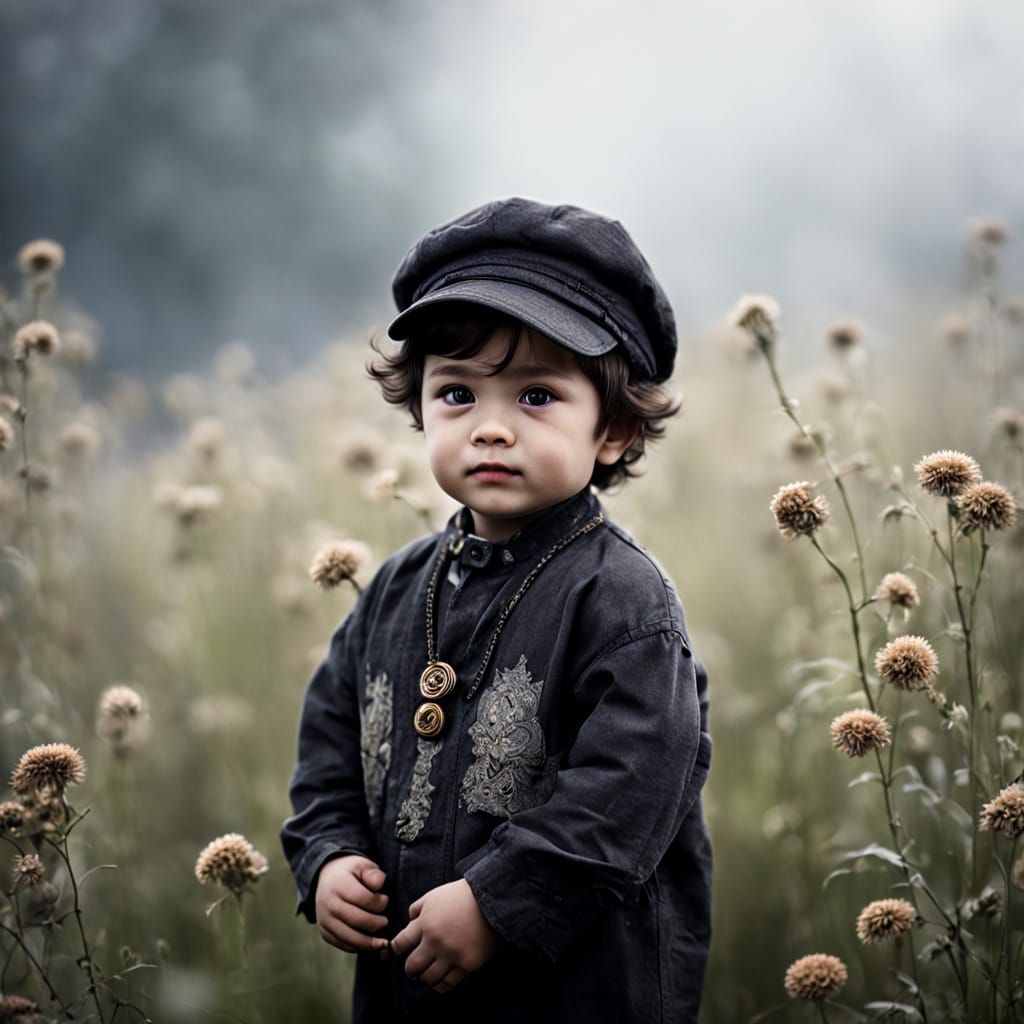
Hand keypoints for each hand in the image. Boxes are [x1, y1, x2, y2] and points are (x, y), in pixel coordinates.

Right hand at [314, 854, 389, 953]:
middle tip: (386, 922)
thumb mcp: (362, 865)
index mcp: (339, 884)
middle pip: (356, 920)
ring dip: (368, 942)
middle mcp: (328, 904)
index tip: (386, 900)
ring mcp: (324, 920)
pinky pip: (341, 944)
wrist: (326, 878)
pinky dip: (357, 947)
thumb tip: (380, 884)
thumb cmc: (350, 872)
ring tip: (382, 942)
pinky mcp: (324, 931)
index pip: (362, 898)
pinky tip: (369, 944)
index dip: (378, 902)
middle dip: (375, 924)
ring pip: (348, 937)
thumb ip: (372, 873)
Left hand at [391, 879, 498, 993]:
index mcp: (425, 923)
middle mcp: (435, 942)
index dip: (397, 948)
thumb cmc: (461, 895)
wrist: (491, 899)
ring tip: (427, 974)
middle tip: (413, 968)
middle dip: (410, 968)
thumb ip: (418, 909)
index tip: (401, 949)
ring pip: (428, 979)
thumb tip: (409, 923)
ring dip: (425, 977)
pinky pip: (448, 984)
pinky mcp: (467, 964)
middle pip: (412, 966)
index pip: (401, 944)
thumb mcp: (434, 895)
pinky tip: (441, 980)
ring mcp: (451, 955)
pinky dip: (441, 984)